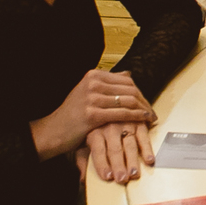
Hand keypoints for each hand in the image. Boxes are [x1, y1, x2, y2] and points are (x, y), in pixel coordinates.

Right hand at [31, 69, 154, 171]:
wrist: (53, 131)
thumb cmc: (72, 115)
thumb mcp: (87, 92)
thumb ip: (107, 83)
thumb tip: (128, 73)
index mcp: (93, 75)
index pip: (125, 80)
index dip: (140, 92)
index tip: (146, 102)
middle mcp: (93, 83)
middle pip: (129, 89)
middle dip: (144, 101)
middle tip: (152, 111)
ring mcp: (92, 97)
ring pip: (127, 101)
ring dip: (143, 109)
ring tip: (151, 116)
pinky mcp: (92, 114)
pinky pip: (121, 113)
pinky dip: (136, 117)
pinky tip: (144, 120)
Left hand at [81, 120, 155, 184]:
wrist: (108, 102)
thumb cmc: (95, 127)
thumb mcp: (84, 141)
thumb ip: (83, 160)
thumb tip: (82, 179)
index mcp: (95, 132)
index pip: (98, 151)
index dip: (103, 164)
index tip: (107, 177)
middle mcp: (110, 127)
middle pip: (115, 149)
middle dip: (118, 165)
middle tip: (122, 179)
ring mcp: (125, 123)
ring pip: (130, 144)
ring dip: (132, 160)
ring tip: (134, 174)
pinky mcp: (138, 121)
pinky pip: (144, 136)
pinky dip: (147, 148)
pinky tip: (149, 159)